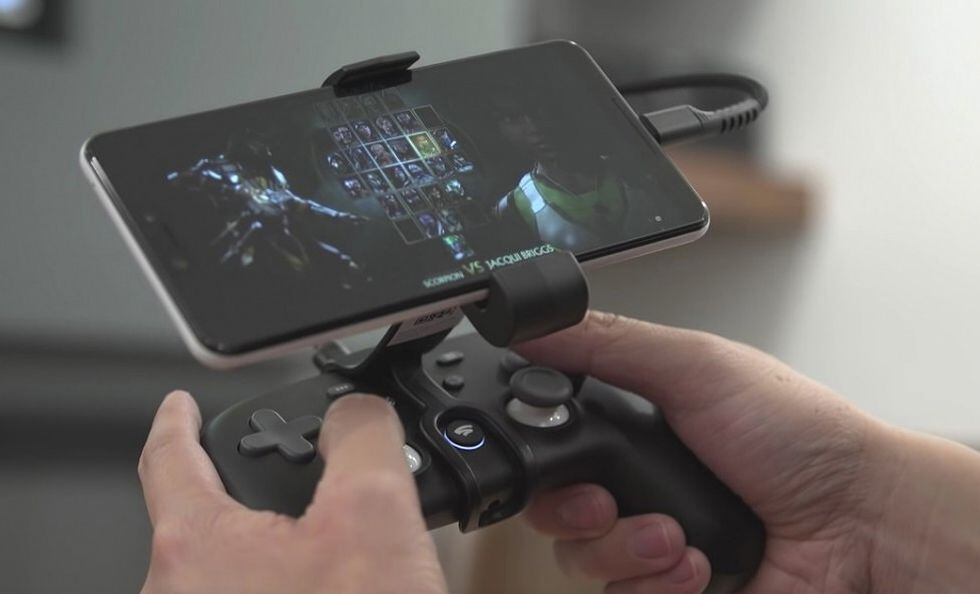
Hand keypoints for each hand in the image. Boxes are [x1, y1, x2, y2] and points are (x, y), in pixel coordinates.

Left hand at [138, 391, 447, 593]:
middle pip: (206, 520)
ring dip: (281, 550)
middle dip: (250, 493)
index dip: (178, 422)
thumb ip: (361, 439)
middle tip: (293, 479)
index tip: (177, 406)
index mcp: (196, 549)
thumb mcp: (374, 514)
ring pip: (234, 572)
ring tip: (337, 553)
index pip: (169, 459)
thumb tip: (357, 412)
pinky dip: (289, 587)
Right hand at [519, 311, 979, 593]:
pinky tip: (694, 563)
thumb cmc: (799, 435)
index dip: (539, 450)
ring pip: (579, 558)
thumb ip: (605, 344)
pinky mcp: (668, 587)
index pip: (552, 438)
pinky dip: (654, 583)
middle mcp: (637, 482)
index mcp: (636, 424)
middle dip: (572, 509)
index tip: (548, 449)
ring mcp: (651, 539)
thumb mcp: (695, 365)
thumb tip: (531, 325)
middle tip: (605, 501)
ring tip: (672, 534)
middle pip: (552, 506)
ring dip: (622, 548)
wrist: (861, 522)